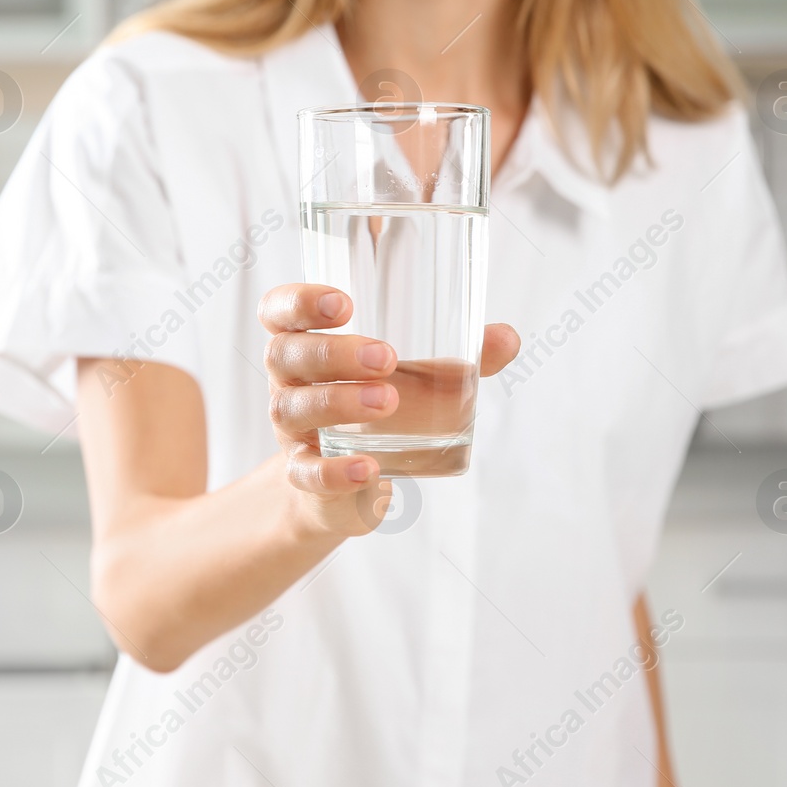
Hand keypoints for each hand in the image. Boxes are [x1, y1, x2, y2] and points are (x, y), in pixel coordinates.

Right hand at [259, 283, 519, 536]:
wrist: (345, 486)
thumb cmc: (373, 409)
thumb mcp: (409, 378)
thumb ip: (454, 357)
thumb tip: (507, 338)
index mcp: (307, 344)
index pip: (279, 311)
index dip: (299, 301)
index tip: (344, 303)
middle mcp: (290, 383)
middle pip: (285, 354)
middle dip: (334, 351)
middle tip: (387, 357)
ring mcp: (293, 432)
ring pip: (293, 409)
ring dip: (338, 402)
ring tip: (389, 401)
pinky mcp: (305, 477)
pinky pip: (306, 472)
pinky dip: (335, 471)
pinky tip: (369, 467)